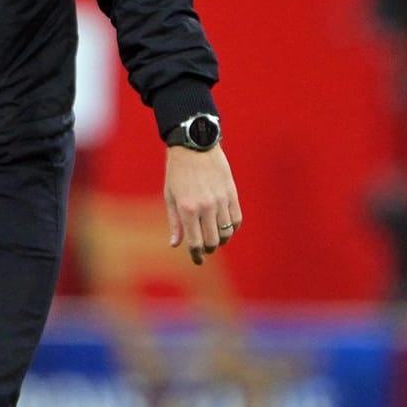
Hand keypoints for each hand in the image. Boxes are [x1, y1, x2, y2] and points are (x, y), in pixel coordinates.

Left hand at [164, 144, 240, 266]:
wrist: (195, 146)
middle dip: (208, 249)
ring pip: (227, 233)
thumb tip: (176, 245)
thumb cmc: (177, 172)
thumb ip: (174, 222)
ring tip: (214, 238)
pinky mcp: (232, 194)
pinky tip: (225, 227)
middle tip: (204, 249)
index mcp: (187, 209)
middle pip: (213, 242)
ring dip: (221, 240)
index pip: (195, 243)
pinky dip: (232, 228)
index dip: (196, 256)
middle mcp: (206, 207)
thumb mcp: (170, 196)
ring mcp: (221, 201)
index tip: (197, 260)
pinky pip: (237, 219)